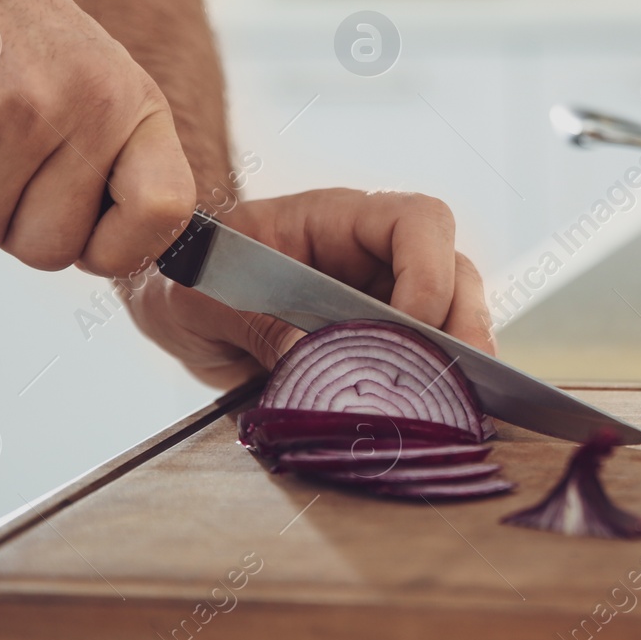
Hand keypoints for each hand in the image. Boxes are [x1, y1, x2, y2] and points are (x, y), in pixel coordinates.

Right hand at [0, 0, 195, 275]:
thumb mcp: (89, 75)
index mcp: (135, 101)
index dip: (120, 248)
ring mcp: (21, 112)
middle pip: (52, 250)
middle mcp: (90, 106)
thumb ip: (110, 157)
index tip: (85, 239)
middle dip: (10, 225)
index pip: (168, 211)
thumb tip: (121, 254)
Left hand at [121, 189, 494, 387]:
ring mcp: (385, 297)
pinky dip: (438, 389)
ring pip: (455, 318)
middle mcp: (374, 254)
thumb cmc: (187, 277)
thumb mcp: (202, 300)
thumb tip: (312, 364)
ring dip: (459, 362)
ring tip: (453, 408)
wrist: (176, 301)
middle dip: (463, 326)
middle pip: (454, 272)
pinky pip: (428, 360)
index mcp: (336, 219)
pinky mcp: (382, 344)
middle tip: (459, 381)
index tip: (407, 327)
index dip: (428, 270)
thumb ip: (256, 325)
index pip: (416, 222)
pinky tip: (434, 420)